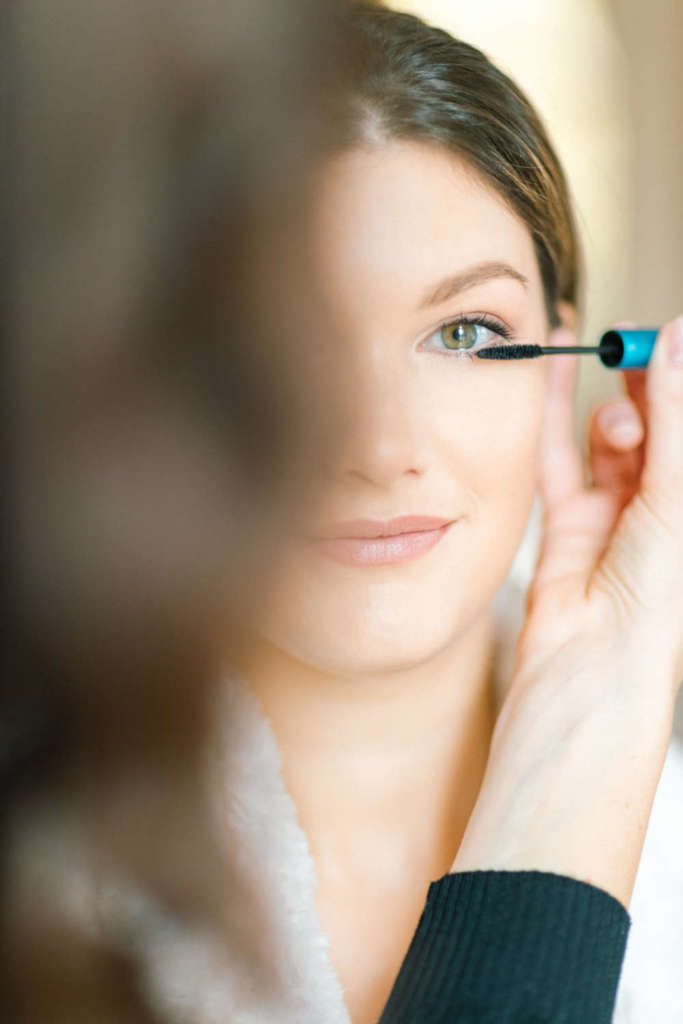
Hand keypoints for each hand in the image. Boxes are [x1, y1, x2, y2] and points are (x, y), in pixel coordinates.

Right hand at [451, 315, 682, 907]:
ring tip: (615, 411)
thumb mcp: (674, 495)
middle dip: (651, 392)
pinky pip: (559, 465)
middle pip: (661, 432)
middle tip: (637, 354)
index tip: (671, 336)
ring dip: (612, 416)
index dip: (682, 386)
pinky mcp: (568, 530)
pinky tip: (552, 385)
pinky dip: (553, 426)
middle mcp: (666, 516)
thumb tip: (677, 339)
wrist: (591, 675)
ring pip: (612, 446)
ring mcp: (617, 522)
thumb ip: (672, 417)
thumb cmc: (657, 607)